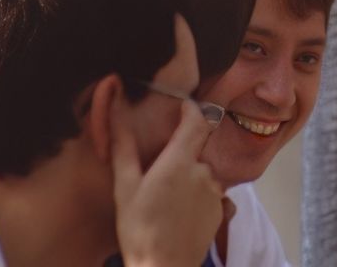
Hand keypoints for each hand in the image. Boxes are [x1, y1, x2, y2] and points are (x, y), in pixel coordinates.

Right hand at [110, 89, 224, 266]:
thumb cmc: (139, 230)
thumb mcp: (125, 188)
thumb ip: (123, 146)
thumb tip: (116, 107)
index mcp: (180, 161)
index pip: (197, 119)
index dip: (190, 109)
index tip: (180, 107)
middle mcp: (203, 171)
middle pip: (197, 148)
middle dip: (182, 152)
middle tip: (160, 170)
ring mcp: (215, 193)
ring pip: (203, 172)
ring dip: (190, 176)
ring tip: (167, 197)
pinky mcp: (220, 212)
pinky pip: (210, 193)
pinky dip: (198, 195)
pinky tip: (179, 212)